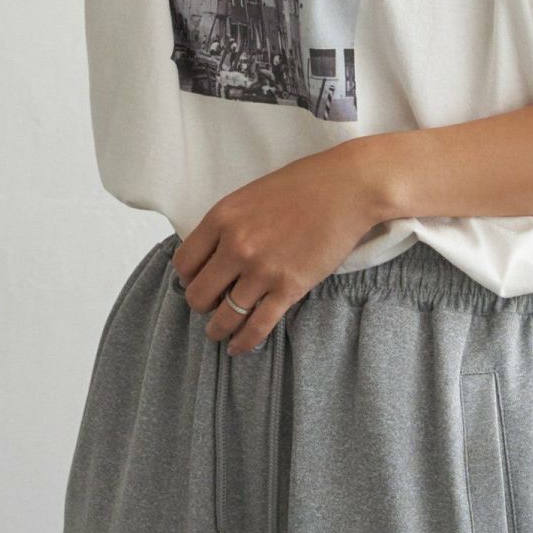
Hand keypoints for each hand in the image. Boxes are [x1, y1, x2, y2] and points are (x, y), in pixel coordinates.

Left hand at [171, 140, 390, 354]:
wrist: (348, 189)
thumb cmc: (304, 185)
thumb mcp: (250, 195)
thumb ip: (228, 223)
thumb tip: (213, 253)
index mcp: (222, 218)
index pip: (183, 263)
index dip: (187, 278)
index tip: (197, 281)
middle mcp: (237, 246)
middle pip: (198, 295)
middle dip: (201, 305)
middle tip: (211, 305)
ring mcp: (263, 269)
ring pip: (224, 316)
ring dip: (218, 329)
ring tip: (219, 332)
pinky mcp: (290, 287)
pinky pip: (257, 326)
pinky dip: (244, 342)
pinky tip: (238, 347)